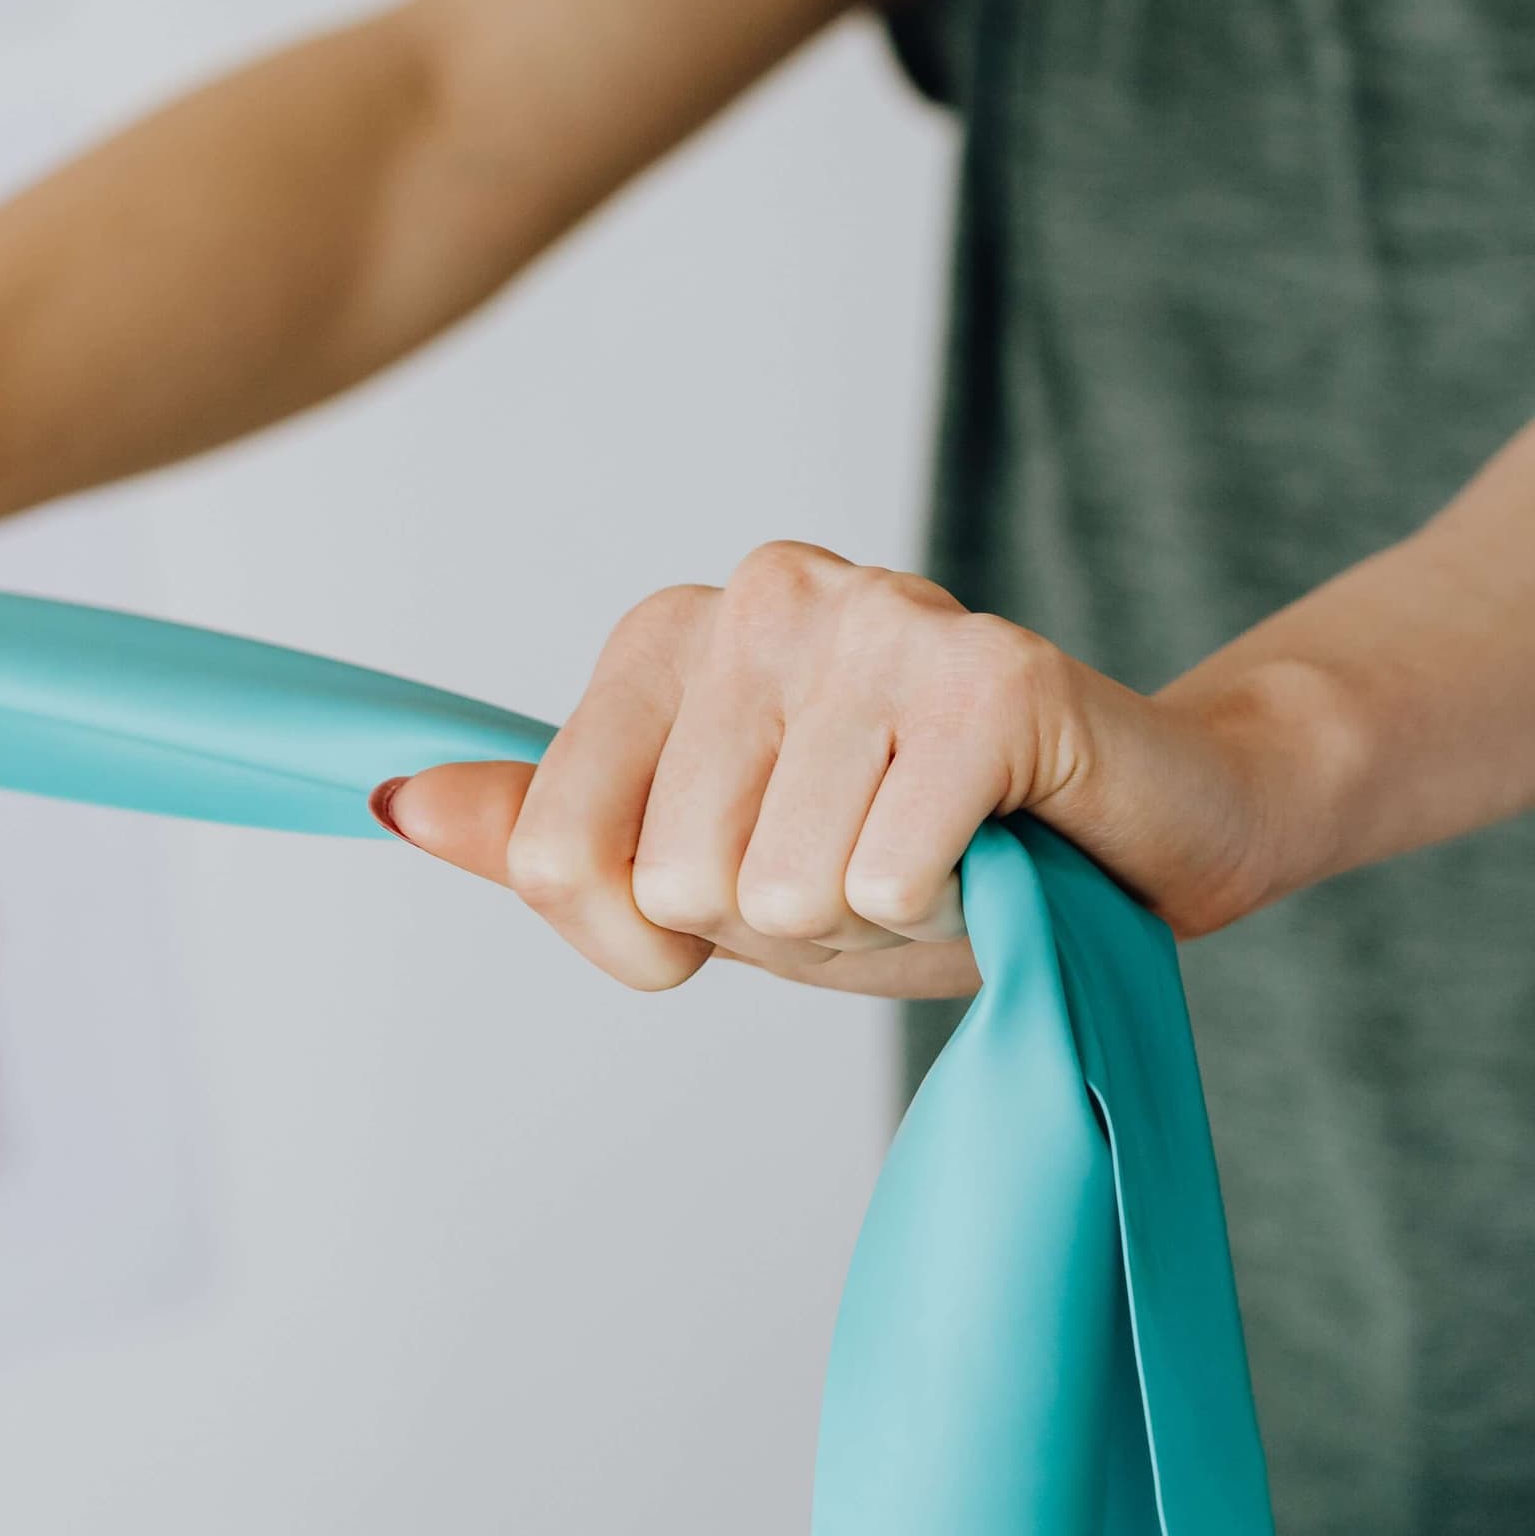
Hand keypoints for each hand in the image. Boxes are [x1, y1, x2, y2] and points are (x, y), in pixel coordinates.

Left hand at [374, 542, 1291, 997]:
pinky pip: (887, 872)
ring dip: (870, 917)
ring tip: (937, 854)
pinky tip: (994, 845)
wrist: (1144, 830)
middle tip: (873, 869)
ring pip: (778, 885)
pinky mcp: (992, 673)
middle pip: (673, 877)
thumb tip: (390, 797)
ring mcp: (877, 615)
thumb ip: (548, 837)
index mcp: (670, 634)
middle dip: (778, 924)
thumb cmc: (920, 853)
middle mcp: (760, 595)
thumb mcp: (710, 874)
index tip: (738, 909)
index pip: (550, 853)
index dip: (642, 940)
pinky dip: (945, 903)